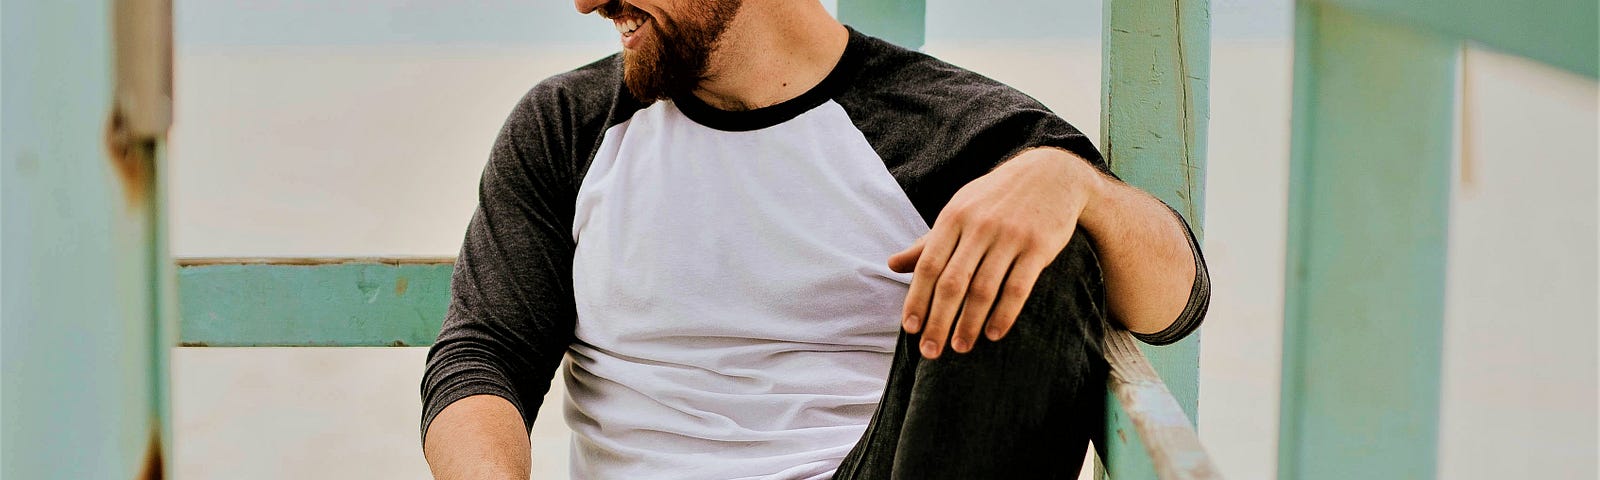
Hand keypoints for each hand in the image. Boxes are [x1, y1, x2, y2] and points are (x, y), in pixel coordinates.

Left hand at [889, 148, 1104, 358]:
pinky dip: (1004, 314)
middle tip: (931, 352)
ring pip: (984, 289)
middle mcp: (979, 227)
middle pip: (953, 283)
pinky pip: (1018, 287)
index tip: (910, 329)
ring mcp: (1009, 236)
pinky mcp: (1038, 246)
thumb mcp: (958, 210)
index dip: (917, 300)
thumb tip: (892, 265)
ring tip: (960, 347)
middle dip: (939, 321)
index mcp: (953, 218)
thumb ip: (928, 242)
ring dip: (970, 323)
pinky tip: (994, 334)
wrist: (1050, 174)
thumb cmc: (995, 198)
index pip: (929, 266)